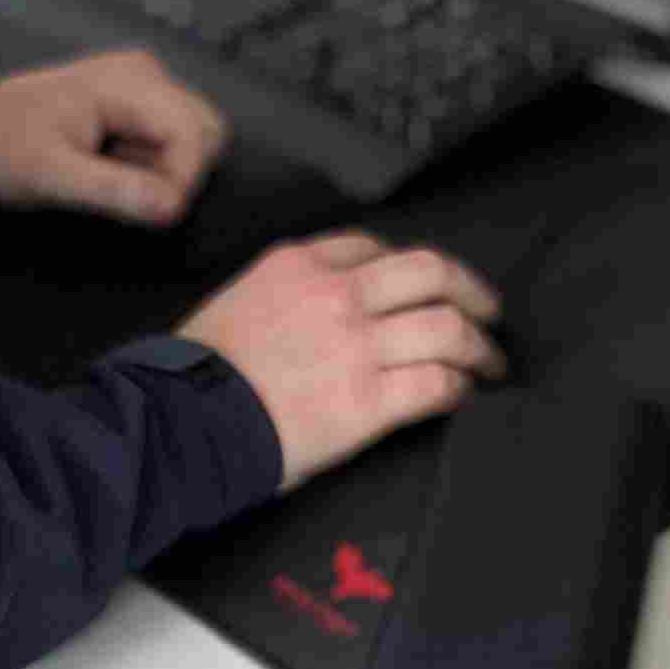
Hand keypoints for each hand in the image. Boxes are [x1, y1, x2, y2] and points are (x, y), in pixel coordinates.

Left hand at [0, 49, 231, 225]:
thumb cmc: (1, 147)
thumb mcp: (49, 175)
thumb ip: (111, 190)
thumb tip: (173, 208)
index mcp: (128, 81)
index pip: (195, 134)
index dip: (183, 180)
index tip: (151, 213)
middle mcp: (145, 74)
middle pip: (206, 132)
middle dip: (178, 174)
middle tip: (125, 192)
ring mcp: (143, 86)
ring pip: (194, 139)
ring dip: (165, 171)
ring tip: (111, 176)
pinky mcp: (137, 104)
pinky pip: (170, 140)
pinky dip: (152, 165)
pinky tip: (112, 166)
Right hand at [174, 233, 508, 492]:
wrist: (181, 421)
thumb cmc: (198, 373)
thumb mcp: (240, 300)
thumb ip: (289, 293)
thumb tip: (328, 311)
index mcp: (298, 264)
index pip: (374, 247)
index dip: (411, 268)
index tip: (427, 287)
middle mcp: (334, 294)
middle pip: (429, 271)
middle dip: (470, 289)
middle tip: (488, 310)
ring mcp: (355, 345)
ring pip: (447, 325)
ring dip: (479, 345)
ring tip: (489, 362)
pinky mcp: (367, 400)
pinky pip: (437, 382)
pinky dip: (460, 386)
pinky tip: (462, 394)